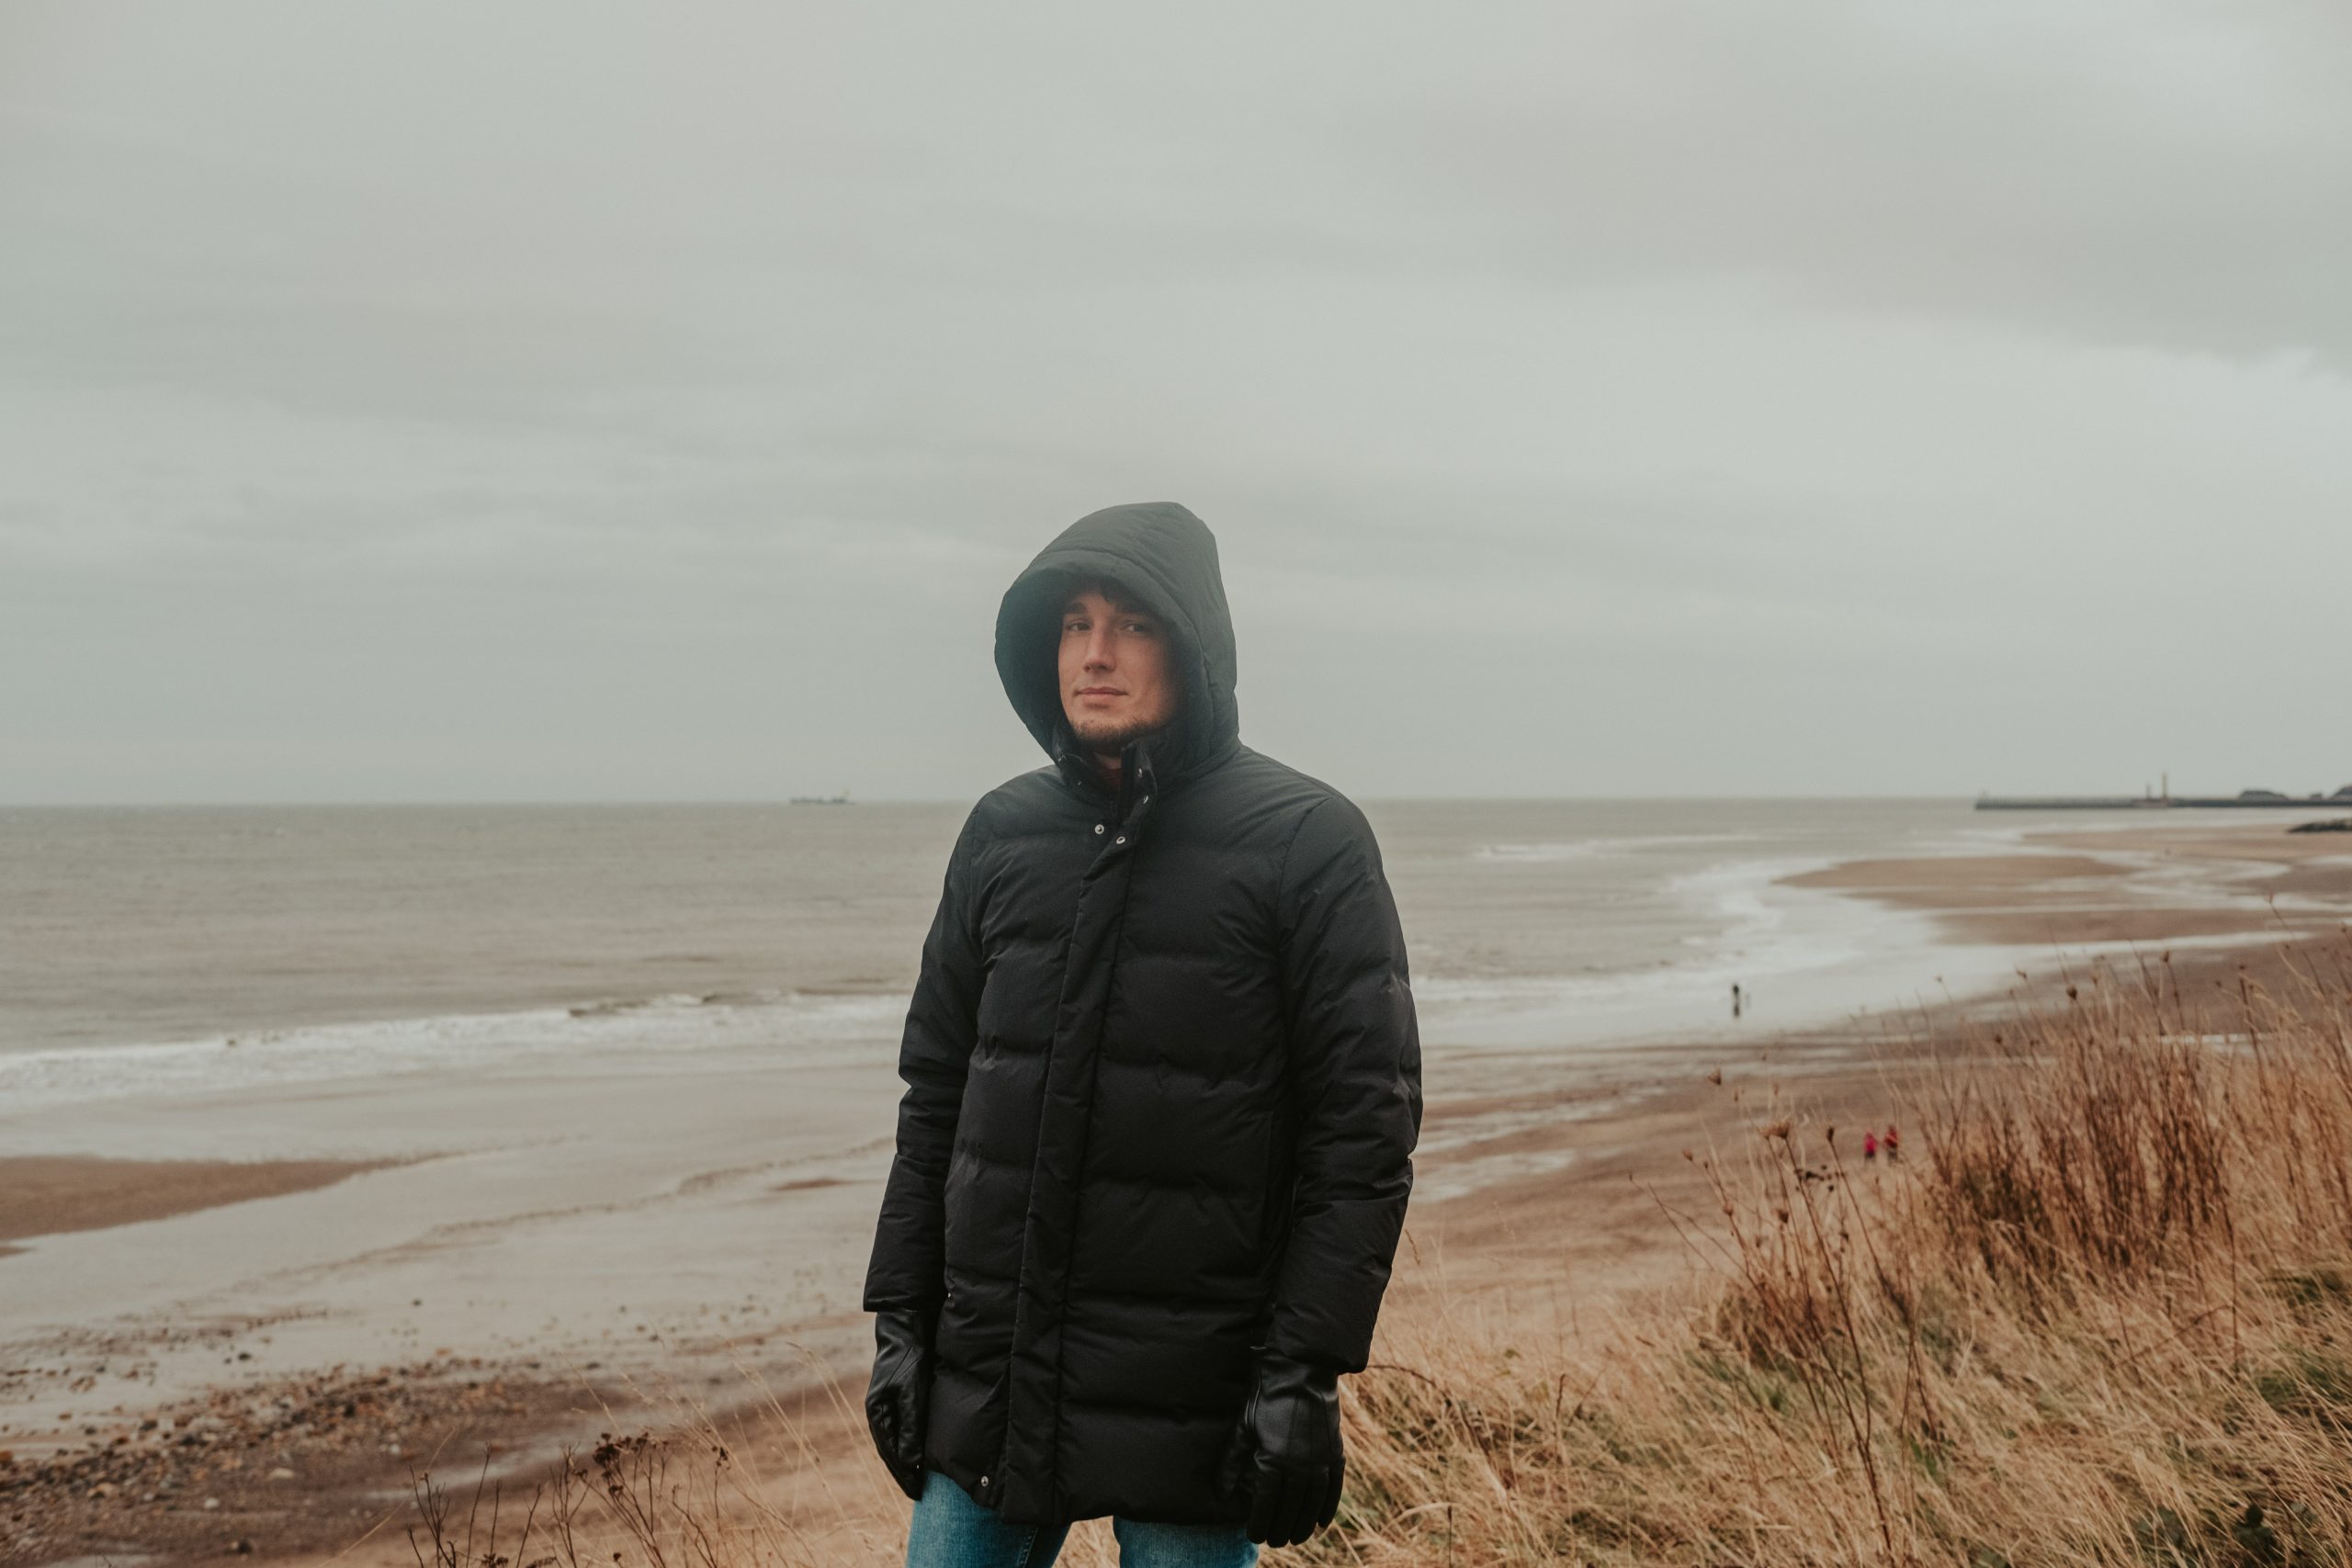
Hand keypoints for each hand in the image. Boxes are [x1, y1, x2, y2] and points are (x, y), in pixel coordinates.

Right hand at [865, 1306, 932, 1500]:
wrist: (905, 1328)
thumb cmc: (909, 1359)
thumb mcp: (912, 1393)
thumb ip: (911, 1426)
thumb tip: (910, 1460)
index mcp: (877, 1413)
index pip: (890, 1453)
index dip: (904, 1473)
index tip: (917, 1491)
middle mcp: (877, 1412)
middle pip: (889, 1451)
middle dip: (903, 1473)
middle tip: (918, 1493)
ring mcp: (884, 1405)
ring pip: (893, 1442)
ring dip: (903, 1461)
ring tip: (917, 1479)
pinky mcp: (894, 1398)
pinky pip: (898, 1430)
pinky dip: (905, 1445)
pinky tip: (915, 1453)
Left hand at [1221, 1354, 1343, 1546]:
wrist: (1302, 1371)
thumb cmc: (1266, 1397)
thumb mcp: (1243, 1427)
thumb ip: (1232, 1463)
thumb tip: (1220, 1493)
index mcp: (1273, 1460)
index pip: (1266, 1504)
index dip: (1260, 1523)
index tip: (1254, 1536)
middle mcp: (1299, 1466)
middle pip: (1290, 1509)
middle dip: (1281, 1528)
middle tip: (1274, 1541)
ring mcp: (1320, 1460)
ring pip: (1312, 1504)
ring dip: (1304, 1524)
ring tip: (1296, 1537)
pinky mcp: (1335, 1452)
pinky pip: (1334, 1488)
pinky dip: (1328, 1508)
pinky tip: (1321, 1522)